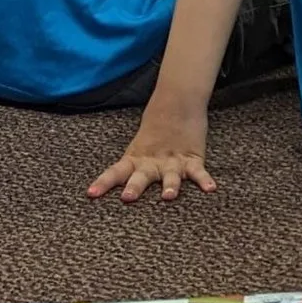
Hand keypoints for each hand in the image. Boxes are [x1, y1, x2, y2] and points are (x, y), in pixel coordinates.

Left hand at [87, 122, 215, 203]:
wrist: (178, 105)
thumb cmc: (156, 134)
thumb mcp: (140, 150)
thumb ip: (133, 168)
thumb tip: (117, 190)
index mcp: (136, 159)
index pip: (116, 172)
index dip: (103, 183)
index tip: (91, 193)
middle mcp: (152, 163)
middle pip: (141, 176)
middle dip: (135, 187)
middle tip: (128, 197)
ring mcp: (173, 161)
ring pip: (170, 176)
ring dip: (169, 186)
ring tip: (169, 196)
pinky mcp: (193, 159)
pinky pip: (198, 172)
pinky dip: (204, 180)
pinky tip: (210, 189)